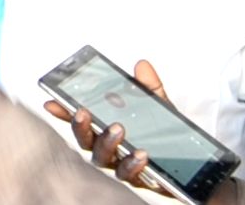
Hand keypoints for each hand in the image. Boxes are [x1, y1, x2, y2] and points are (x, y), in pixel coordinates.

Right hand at [43, 60, 169, 191]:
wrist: (192, 167)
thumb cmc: (167, 136)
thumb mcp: (160, 107)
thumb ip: (150, 87)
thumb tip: (142, 65)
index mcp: (107, 131)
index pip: (82, 121)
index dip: (64, 113)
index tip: (51, 102)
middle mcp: (108, 150)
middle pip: (86, 141)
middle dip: (81, 126)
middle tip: (83, 112)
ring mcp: (120, 166)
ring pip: (103, 159)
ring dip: (107, 143)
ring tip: (118, 129)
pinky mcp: (138, 179)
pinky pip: (130, 175)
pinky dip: (133, 164)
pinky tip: (141, 154)